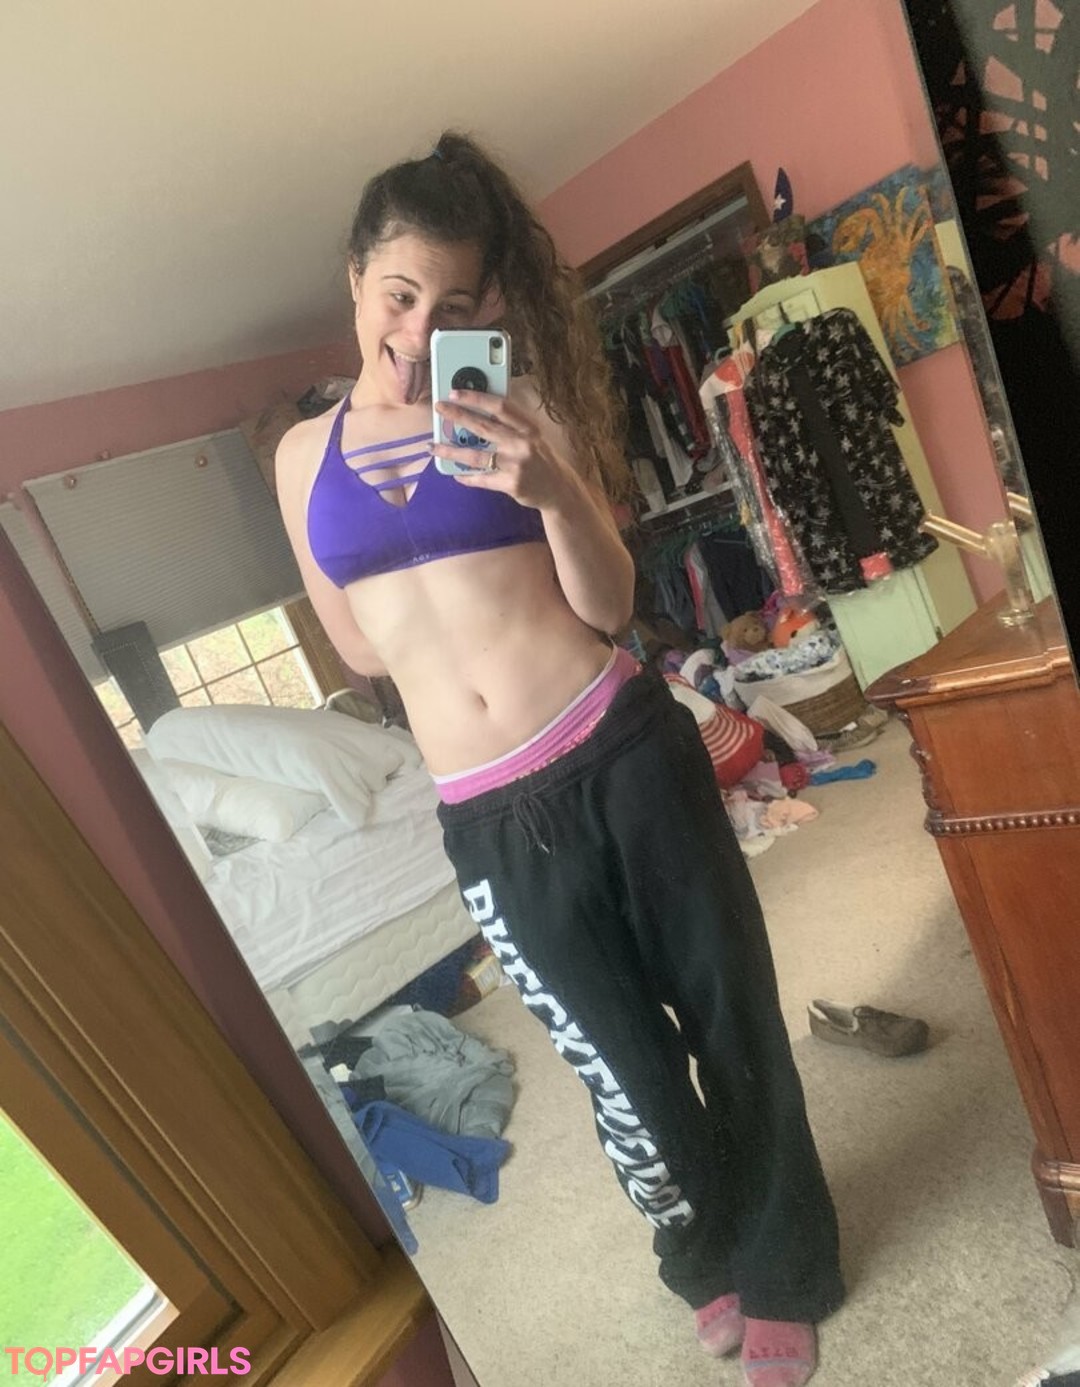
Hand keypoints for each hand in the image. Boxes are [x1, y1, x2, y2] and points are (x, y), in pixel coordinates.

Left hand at [433, 389, 572, 510]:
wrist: (559, 489)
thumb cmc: (540, 458)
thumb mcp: (532, 436)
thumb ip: (510, 425)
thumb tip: (476, 411)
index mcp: (528, 427)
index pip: (500, 406)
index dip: (476, 397)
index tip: (455, 392)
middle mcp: (523, 443)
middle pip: (484, 426)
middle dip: (457, 416)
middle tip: (439, 408)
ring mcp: (516, 465)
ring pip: (476, 456)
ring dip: (451, 451)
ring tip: (434, 446)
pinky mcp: (511, 484)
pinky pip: (482, 479)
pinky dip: (467, 477)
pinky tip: (456, 475)